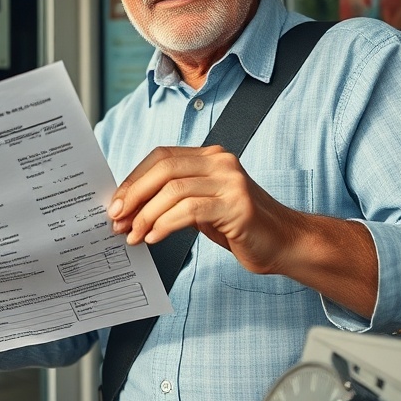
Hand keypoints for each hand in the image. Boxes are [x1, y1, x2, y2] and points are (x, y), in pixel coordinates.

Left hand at [107, 145, 303, 274]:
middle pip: (164, 169)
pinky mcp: (237, 205)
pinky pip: (190, 210)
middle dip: (134, 195)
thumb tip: (128, 208)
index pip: (161, 157)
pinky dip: (165, 224)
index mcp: (210, 156)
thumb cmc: (239, 227)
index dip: (134, 179)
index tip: (115, 203)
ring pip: (174, 191)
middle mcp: (221, 162)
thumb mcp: (202, 206)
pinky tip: (154, 238)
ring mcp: (231, 182)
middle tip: (117, 220)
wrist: (284, 244)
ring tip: (133, 236)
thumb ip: (173, 199)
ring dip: (146, 216)